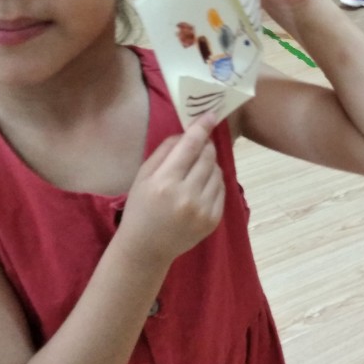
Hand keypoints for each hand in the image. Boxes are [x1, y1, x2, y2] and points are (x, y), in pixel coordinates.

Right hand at [116, 113, 224, 267]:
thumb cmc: (140, 208)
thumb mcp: (143, 176)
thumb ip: (165, 151)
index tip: (211, 115)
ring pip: (217, 172)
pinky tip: (201, 186)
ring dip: (210, 164)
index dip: (202, 127)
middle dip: (205, 145)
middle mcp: (186, 196)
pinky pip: (222, 189)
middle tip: (199, 144)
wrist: (146, 248)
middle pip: (207, 156)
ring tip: (195, 171)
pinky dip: (214, 182)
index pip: (190, 146)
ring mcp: (202, 210)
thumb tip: (187, 132)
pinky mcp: (213, 220)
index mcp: (165, 182)